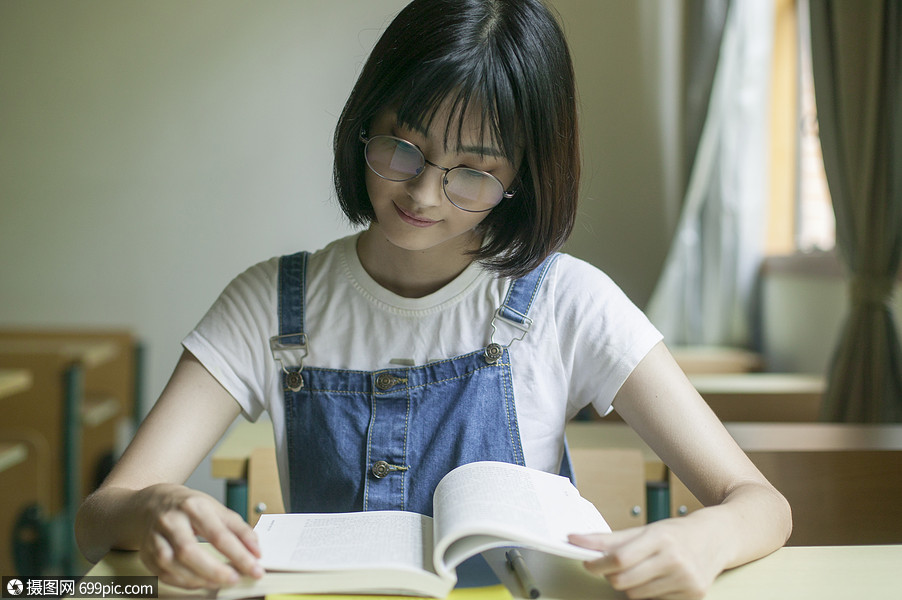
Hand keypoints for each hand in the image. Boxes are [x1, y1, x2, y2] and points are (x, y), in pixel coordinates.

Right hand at [135, 484, 263, 588]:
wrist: (152, 503)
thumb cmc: (187, 506)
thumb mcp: (215, 508)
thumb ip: (238, 528)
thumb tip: (256, 550)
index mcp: (193, 506)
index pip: (218, 534)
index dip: (238, 554)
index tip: (255, 566)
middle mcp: (171, 521)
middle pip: (189, 551)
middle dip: (215, 570)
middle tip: (235, 579)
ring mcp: (155, 538)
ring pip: (173, 565)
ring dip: (200, 579)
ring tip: (221, 582)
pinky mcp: (146, 553)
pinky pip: (164, 574)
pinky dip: (185, 582)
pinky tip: (201, 582)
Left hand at [569, 518, 724, 599]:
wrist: (716, 538)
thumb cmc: (676, 533)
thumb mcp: (645, 529)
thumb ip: (610, 538)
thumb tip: (576, 540)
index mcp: (660, 538)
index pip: (619, 558)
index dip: (598, 563)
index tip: (588, 563)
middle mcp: (675, 559)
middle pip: (624, 581)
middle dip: (612, 576)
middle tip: (614, 567)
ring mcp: (686, 580)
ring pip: (637, 595)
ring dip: (632, 585)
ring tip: (644, 570)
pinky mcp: (694, 596)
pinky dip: (650, 593)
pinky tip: (660, 579)